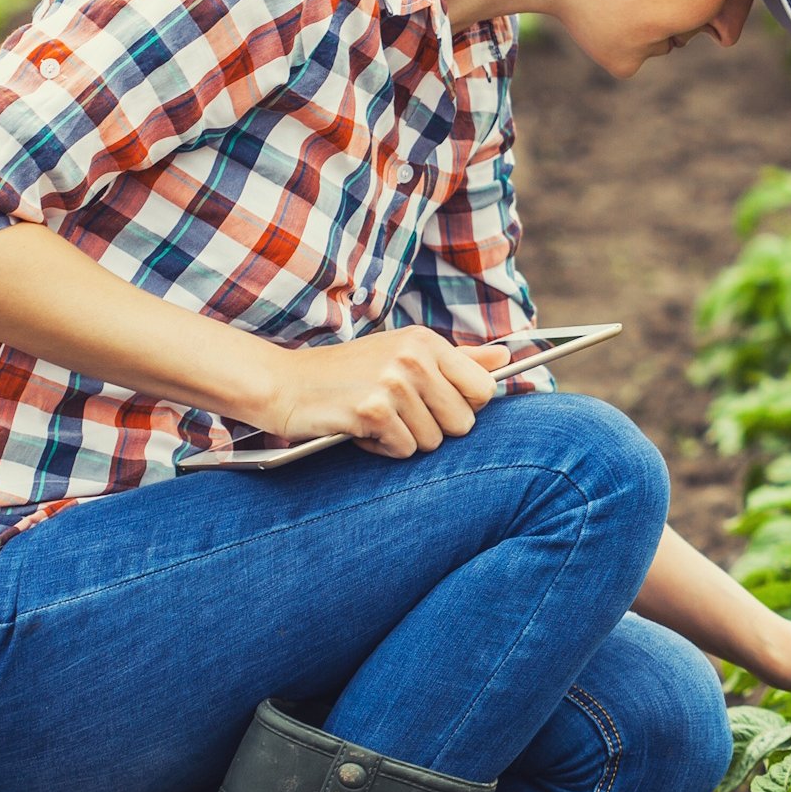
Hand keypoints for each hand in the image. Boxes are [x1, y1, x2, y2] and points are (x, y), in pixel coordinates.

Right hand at [261, 326, 511, 457]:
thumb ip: (458, 359)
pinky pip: (404, 450)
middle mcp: (414, 357)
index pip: (485, 388)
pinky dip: (382, 448)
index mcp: (426, 341)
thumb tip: (506, 357)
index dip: (464, 407)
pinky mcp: (373, 411)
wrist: (284, 384)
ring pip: (434, 441)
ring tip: (375, 417)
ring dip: (404, 439)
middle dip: (434, 428)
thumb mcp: (402, 355)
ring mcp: (394, 382)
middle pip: (463, 422)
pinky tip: (359, 428)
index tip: (436, 405)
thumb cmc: (346, 374)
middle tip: (398, 413)